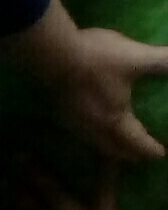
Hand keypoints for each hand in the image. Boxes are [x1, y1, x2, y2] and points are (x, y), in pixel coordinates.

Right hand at [54, 26, 167, 163]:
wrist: (52, 54)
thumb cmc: (98, 60)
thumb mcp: (137, 59)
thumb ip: (163, 63)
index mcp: (115, 120)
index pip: (137, 143)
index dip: (151, 150)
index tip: (162, 155)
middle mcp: (94, 129)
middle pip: (114, 150)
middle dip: (130, 154)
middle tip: (141, 155)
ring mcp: (74, 123)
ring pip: (95, 144)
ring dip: (109, 148)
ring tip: (117, 145)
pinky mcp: (60, 114)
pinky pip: (81, 134)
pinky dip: (93, 137)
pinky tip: (91, 127)